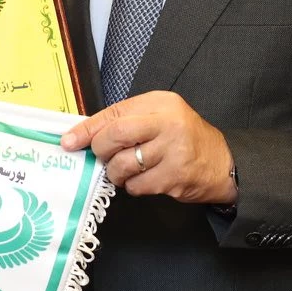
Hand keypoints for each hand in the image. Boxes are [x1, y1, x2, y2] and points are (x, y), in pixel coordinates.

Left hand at [61, 91, 236, 204]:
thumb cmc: (185, 139)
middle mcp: (168, 123)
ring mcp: (173, 151)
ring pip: (123, 165)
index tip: (69, 141)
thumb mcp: (160, 117)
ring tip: (127, 170)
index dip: (87, 128)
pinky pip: (137, 186)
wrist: (222, 164)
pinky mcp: (174, 178)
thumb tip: (85, 134)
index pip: (115, 113)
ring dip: (116, 172)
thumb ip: (128, 121)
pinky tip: (144, 180)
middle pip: (115, 135)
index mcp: (161, 103)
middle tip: (103, 156)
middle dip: (101, 150)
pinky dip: (133, 187)